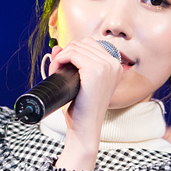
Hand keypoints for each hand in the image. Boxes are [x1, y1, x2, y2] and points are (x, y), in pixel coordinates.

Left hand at [51, 37, 122, 170]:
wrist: (85, 128)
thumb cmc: (83, 109)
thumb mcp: (79, 82)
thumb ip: (71, 62)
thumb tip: (57, 47)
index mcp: (115, 66)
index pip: (90, 44)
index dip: (73, 51)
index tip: (64, 66)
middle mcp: (114, 64)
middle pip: (83, 43)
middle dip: (66, 54)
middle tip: (57, 70)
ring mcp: (106, 67)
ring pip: (76, 47)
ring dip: (61, 57)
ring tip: (56, 71)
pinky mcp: (95, 71)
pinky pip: (72, 54)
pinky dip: (60, 60)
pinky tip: (56, 70)